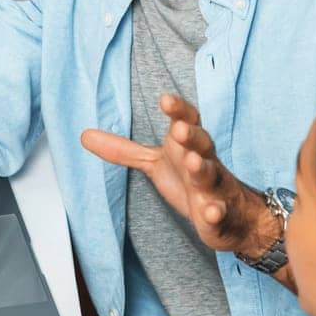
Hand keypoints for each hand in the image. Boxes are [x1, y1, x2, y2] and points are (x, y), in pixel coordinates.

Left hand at [81, 95, 273, 255]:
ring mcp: (215, 188)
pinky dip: (215, 211)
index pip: (187, 121)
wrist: (231, 216)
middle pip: (202, 144)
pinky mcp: (220, 213)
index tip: (165, 99)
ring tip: (193, 163)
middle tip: (179, 129)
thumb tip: (83, 135)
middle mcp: (204, 161)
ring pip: (211, 175)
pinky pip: (219, 212)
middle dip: (192, 135)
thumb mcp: (155, 163)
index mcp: (188, 145)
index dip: (178, 110)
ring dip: (202, 169)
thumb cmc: (189, 180)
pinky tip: (209, 213)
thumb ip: (124, 150)